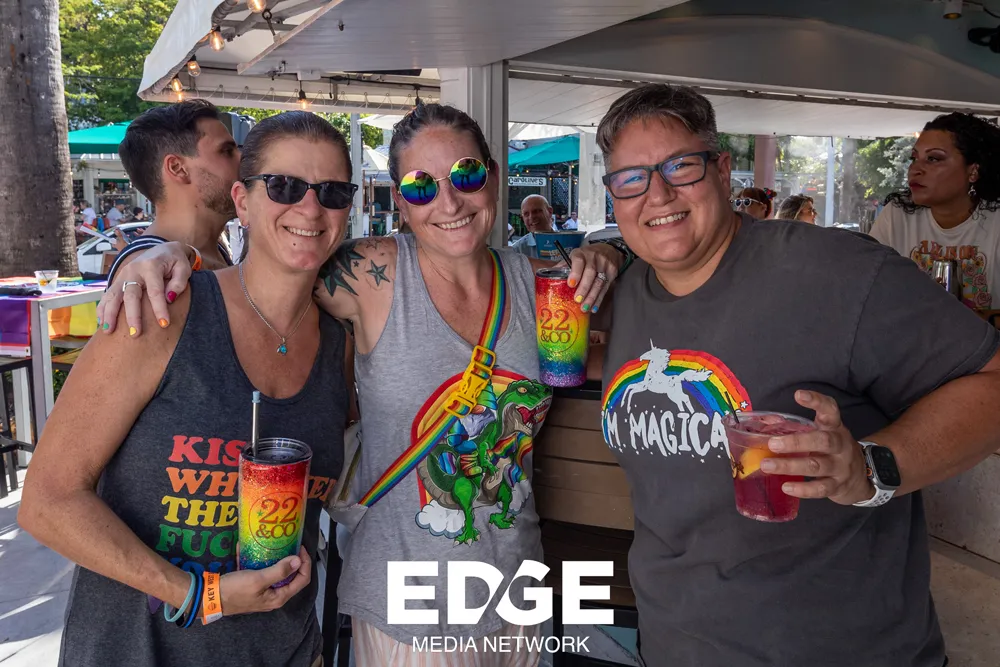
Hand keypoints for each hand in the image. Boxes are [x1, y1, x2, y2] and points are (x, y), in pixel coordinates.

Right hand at [97, 242, 191, 335]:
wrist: (162, 249)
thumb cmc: (174, 262)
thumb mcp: (183, 268)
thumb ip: (179, 282)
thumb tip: (169, 297)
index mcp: (151, 266)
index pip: (155, 290)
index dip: (159, 308)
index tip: (164, 324)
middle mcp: (134, 270)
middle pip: (130, 294)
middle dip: (132, 315)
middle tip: (135, 333)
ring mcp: (123, 275)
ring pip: (113, 295)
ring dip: (110, 313)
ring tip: (108, 331)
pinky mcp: (118, 280)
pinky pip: (107, 295)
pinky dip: (103, 309)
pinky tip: (102, 323)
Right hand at [219, 547, 311, 615]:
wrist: (209, 598)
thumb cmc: (234, 590)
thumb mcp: (258, 579)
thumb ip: (279, 571)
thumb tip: (298, 561)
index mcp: (278, 597)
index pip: (302, 579)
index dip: (305, 563)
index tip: (300, 548)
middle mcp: (273, 596)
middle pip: (292, 576)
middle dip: (293, 560)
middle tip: (290, 544)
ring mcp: (263, 592)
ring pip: (277, 573)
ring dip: (277, 559)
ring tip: (276, 545)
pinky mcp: (252, 587)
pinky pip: (261, 572)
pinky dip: (260, 561)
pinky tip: (253, 549)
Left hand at [565, 244, 620, 313]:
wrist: (608, 250)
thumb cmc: (586, 256)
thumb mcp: (575, 257)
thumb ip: (564, 267)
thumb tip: (548, 278)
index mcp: (581, 253)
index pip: (579, 261)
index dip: (575, 273)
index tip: (571, 284)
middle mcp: (594, 258)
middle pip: (590, 273)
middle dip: (584, 288)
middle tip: (577, 300)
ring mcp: (605, 265)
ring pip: (599, 282)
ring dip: (591, 297)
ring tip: (584, 308)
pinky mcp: (613, 273)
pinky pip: (605, 288)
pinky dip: (599, 299)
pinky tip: (594, 308)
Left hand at [759, 390, 873, 504]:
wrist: (863, 477)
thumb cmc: (832, 450)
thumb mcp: (821, 433)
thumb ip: (796, 427)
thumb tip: (767, 422)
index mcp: (834, 428)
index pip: (830, 410)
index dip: (816, 401)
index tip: (799, 394)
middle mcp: (840, 445)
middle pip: (823, 441)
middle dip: (796, 442)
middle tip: (772, 444)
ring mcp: (841, 467)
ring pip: (817, 466)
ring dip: (790, 466)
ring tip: (767, 465)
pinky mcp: (838, 486)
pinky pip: (821, 489)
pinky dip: (803, 489)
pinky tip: (785, 486)